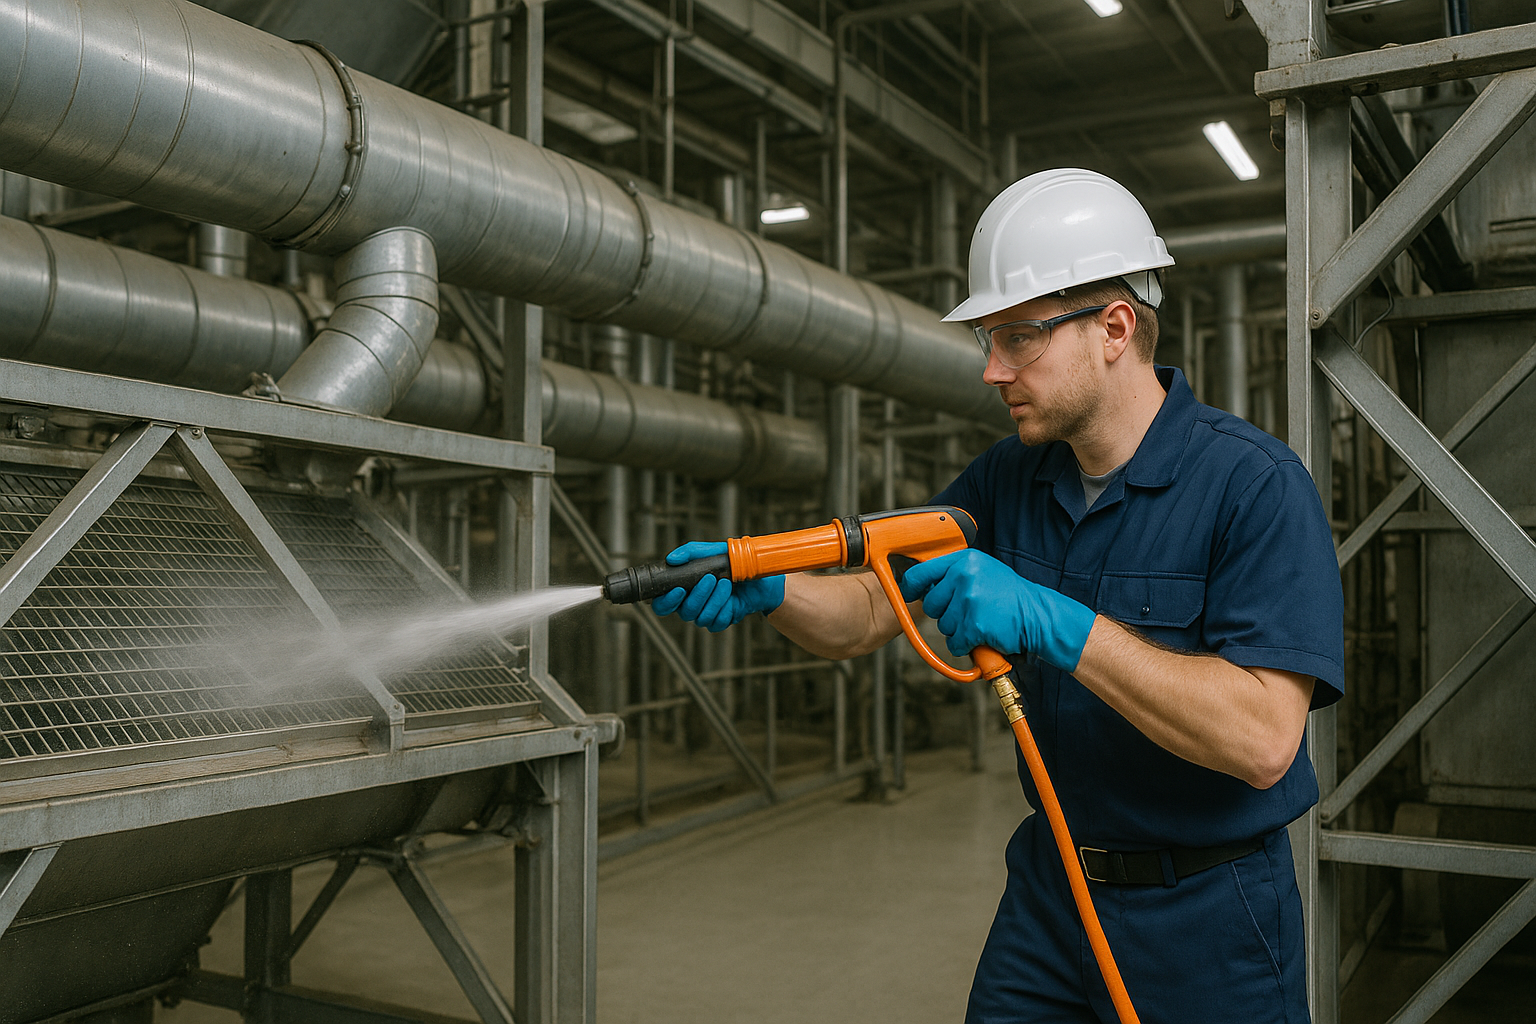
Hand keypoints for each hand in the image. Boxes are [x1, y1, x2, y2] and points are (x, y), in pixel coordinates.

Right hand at [650, 541, 784, 631]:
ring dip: (716, 599)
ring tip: (726, 583)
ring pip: (702, 617)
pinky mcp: (720, 621)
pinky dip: (726, 607)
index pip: (662, 604)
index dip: (666, 601)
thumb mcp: (709, 551)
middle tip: (711, 578)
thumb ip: (689, 552)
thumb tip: (671, 559)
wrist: (756, 573)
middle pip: (684, 612)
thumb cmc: (729, 561)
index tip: (678, 589)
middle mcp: (690, 605)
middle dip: (699, 595)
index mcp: (681, 590)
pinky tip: (731, 596)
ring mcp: (705, 615)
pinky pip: (718, 622)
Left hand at [898, 549, 1096, 670]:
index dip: (910, 587)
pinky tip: (983, 637)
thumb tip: (922, 585)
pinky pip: (955, 643)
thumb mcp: (984, 572)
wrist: (1039, 617)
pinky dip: (966, 646)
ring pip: (943, 626)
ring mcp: (969, 600)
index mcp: (965, 560)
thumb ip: (956, 574)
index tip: (908, 595)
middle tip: (969, 614)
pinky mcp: (974, 624)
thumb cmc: (1011, 597)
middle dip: (945, 614)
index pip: (921, 573)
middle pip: (931, 604)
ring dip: (959, 631)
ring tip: (982, 622)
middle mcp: (964, 576)